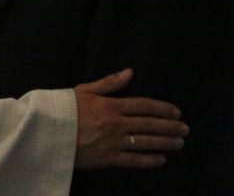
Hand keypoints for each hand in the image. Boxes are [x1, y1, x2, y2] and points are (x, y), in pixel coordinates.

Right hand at [73, 69, 188, 169]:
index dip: (162, 109)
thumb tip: (130, 72)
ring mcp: (114, 142)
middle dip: (170, 126)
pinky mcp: (108, 159)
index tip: (176, 112)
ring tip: (179, 143)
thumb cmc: (65, 109)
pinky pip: (133, 160)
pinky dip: (148, 160)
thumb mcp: (85, 90)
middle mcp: (117, 123)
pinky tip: (161, 160)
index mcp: (111, 105)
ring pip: (145, 142)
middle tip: (185, 129)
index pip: (144, 106)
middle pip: (149, 124)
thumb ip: (109, 83)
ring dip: (165, 142)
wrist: (48, 132)